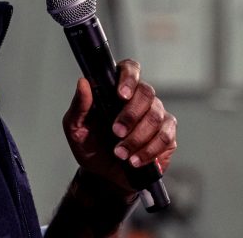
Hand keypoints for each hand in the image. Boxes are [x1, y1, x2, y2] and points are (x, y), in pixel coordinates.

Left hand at [62, 59, 176, 192]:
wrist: (104, 175)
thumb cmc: (90, 146)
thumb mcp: (75, 128)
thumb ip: (79, 106)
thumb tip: (83, 82)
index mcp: (116, 89)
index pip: (130, 69)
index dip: (129, 77)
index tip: (121, 94)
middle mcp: (139, 98)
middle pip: (146, 93)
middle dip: (131, 115)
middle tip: (116, 132)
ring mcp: (156, 115)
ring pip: (155, 117)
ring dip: (137, 138)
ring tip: (121, 153)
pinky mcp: (167, 135)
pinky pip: (165, 138)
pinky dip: (149, 151)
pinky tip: (135, 160)